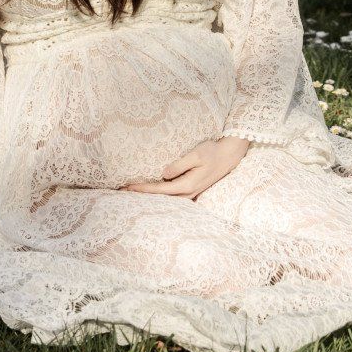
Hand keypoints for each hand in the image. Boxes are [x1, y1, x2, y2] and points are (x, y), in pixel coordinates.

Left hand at [122, 136, 249, 199]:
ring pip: (167, 199)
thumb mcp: (196, 154)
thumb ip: (180, 165)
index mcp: (187, 184)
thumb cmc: (212, 152)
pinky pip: (173, 196)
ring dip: (151, 197)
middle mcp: (188, 192)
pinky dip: (161, 195)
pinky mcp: (192, 189)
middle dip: (143, 196)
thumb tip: (163, 174)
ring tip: (133, 194)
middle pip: (162, 198)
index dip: (143, 189)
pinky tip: (152, 192)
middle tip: (122, 192)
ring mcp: (191, 192)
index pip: (160, 189)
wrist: (229, 155)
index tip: (128, 188)